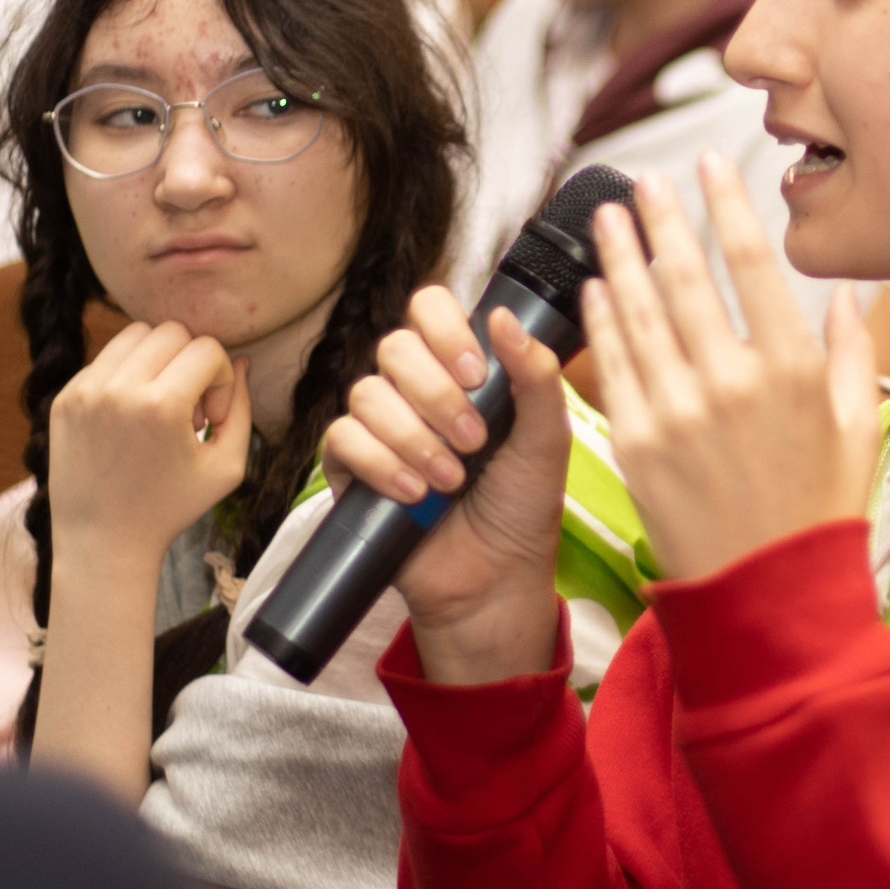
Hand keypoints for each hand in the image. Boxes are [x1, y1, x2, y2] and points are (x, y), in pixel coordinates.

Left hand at [49, 321, 251, 563]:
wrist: (102, 540)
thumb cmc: (170, 508)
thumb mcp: (226, 467)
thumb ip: (242, 408)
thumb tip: (243, 360)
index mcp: (160, 406)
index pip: (207, 349)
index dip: (221, 380)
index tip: (211, 419)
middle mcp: (118, 389)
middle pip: (172, 332)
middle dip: (191, 364)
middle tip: (186, 410)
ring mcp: (85, 390)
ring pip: (136, 334)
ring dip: (159, 360)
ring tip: (159, 406)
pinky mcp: (65, 396)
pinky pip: (107, 358)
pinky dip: (128, 375)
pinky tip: (132, 417)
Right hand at [321, 287, 573, 673]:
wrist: (495, 579)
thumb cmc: (523, 507)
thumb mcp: (546, 440)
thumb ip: (536, 377)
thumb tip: (504, 315)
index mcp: (461, 370)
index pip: (430, 309)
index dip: (445, 329)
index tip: (477, 373)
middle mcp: (415, 391)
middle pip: (394, 347)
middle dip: (435, 394)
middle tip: (474, 441)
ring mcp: (380, 428)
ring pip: (366, 394)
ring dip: (413, 437)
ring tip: (451, 480)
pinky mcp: (352, 469)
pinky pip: (342, 439)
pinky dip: (381, 464)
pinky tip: (415, 493)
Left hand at [584, 153, 880, 580]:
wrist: (767, 597)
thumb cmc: (817, 514)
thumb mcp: (855, 429)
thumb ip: (849, 353)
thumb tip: (848, 294)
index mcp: (791, 370)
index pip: (750, 263)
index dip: (725, 206)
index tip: (709, 166)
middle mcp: (731, 383)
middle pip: (684, 277)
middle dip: (660, 220)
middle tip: (642, 181)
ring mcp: (676, 412)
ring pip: (638, 313)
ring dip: (619, 257)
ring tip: (607, 218)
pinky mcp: (634, 444)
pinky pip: (611, 365)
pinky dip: (600, 321)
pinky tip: (594, 290)